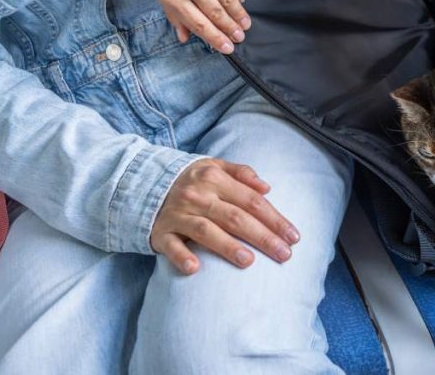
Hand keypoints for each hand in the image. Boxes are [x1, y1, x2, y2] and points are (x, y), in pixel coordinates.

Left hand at [141, 0, 250, 53]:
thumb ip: (173, 13)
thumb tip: (185, 36)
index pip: (199, 24)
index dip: (216, 39)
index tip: (228, 48)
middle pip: (217, 14)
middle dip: (231, 30)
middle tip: (240, 38)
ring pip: (230, 1)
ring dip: (239, 15)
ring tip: (245, 24)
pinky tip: (241, 2)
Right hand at [151, 159, 300, 273]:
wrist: (140, 183)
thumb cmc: (190, 179)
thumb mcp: (214, 166)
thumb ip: (242, 173)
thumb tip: (268, 187)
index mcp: (214, 178)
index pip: (252, 201)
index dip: (275, 218)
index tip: (294, 236)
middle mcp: (197, 195)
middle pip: (236, 218)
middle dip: (263, 237)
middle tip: (285, 255)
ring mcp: (177, 214)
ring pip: (206, 231)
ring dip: (228, 246)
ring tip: (249, 262)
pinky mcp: (159, 232)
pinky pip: (170, 246)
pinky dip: (181, 256)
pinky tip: (196, 268)